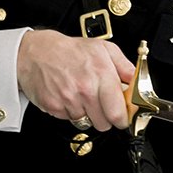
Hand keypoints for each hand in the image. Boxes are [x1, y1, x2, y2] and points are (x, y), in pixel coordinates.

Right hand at [17, 29, 134, 130]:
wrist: (36, 52)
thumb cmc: (70, 50)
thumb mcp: (103, 49)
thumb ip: (125, 66)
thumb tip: (137, 82)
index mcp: (101, 73)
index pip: (118, 112)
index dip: (123, 118)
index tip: (123, 117)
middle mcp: (85, 88)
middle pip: (104, 123)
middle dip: (106, 118)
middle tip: (102, 106)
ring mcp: (68, 99)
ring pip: (87, 123)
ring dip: (87, 114)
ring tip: (82, 97)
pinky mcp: (54, 107)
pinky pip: (69, 120)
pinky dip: (71, 112)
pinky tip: (69, 97)